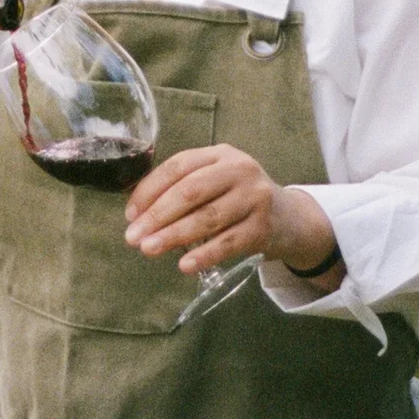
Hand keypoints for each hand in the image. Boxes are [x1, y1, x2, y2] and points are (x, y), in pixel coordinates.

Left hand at [124, 145, 340, 282]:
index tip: (130, 214)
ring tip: (149, 249)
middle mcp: (239, 169)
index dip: (149, 190)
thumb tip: (136, 212)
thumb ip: (182, 189)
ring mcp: (254, 197)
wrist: (288, 218)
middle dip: (157, 215)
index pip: (178, 167)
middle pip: (191, 191)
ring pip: (207, 218)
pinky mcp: (263, 227)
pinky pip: (228, 243)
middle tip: (133, 237)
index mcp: (220, 154)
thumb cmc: (237, 199)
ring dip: (174, 236)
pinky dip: (204, 255)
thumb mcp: (215, 181)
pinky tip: (184, 264)